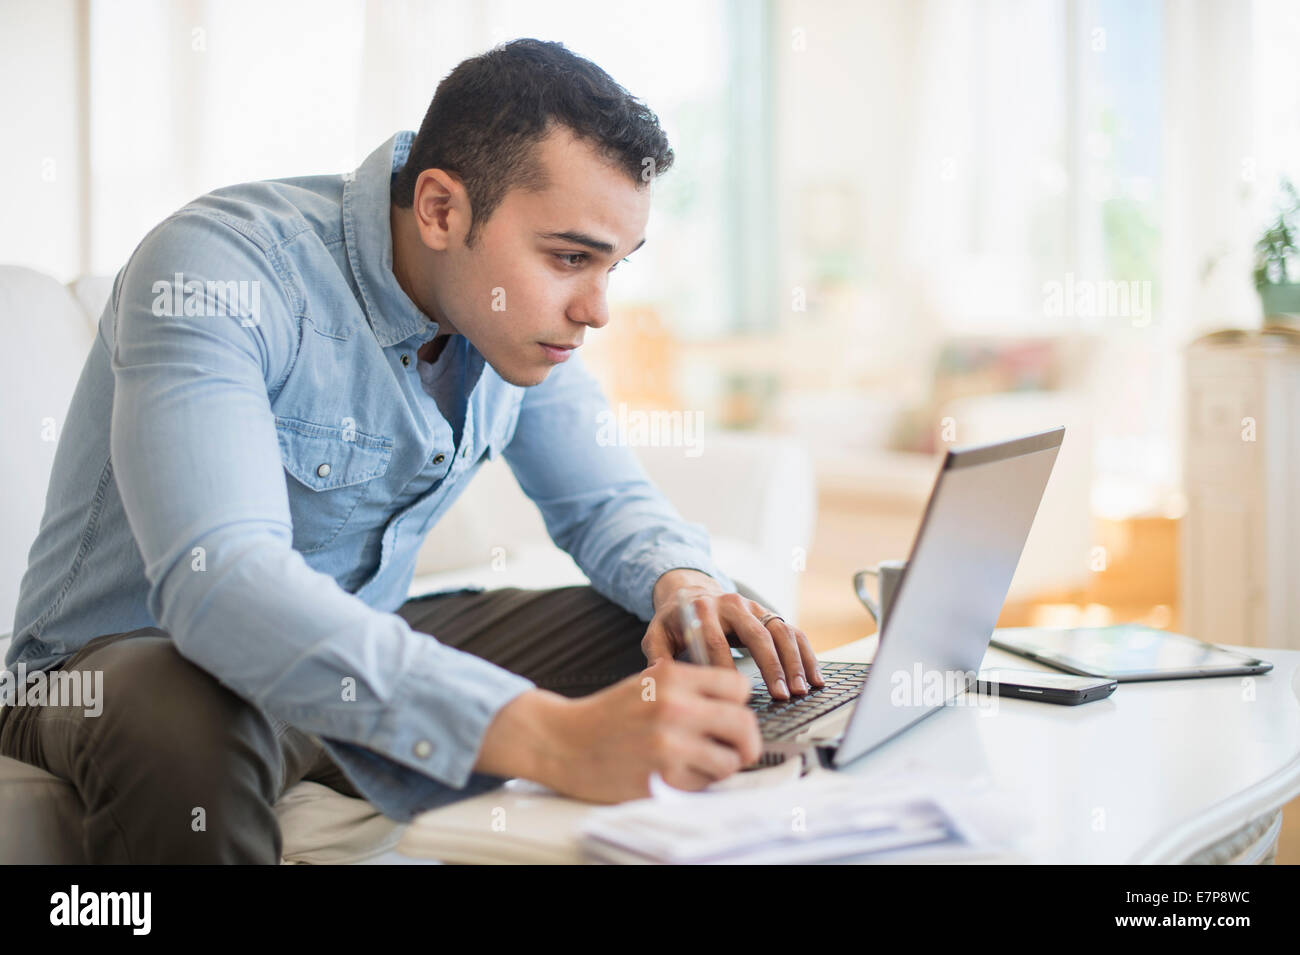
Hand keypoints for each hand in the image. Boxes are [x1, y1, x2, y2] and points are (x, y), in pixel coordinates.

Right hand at [494, 660, 762, 802]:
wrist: (562, 742)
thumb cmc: (607, 714)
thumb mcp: (647, 682)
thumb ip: (690, 688)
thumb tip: (736, 705)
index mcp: (673, 678)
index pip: (738, 687)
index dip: (739, 703)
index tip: (732, 713)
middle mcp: (675, 708)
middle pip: (744, 725)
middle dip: (746, 741)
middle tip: (739, 748)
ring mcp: (669, 745)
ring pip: (730, 761)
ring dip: (722, 766)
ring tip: (702, 763)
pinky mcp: (661, 778)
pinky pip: (704, 785)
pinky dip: (699, 783)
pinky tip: (678, 773)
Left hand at [644, 571, 823, 700]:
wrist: (690, 592)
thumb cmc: (674, 622)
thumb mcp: (656, 634)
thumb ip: (656, 656)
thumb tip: (658, 679)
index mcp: (702, 609)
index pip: (716, 640)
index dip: (726, 668)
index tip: (734, 696)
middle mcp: (732, 604)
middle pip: (757, 634)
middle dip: (771, 666)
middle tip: (781, 695)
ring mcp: (754, 607)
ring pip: (780, 632)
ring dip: (794, 662)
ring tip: (801, 690)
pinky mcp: (768, 614)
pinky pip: (793, 632)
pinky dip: (807, 655)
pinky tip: (815, 678)